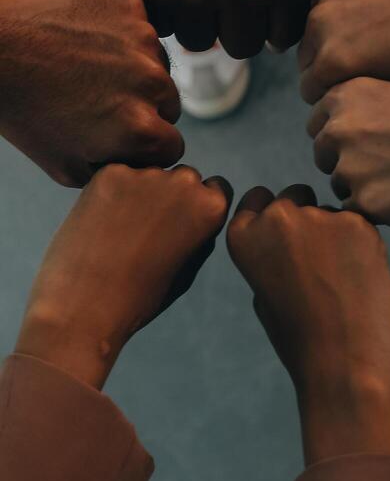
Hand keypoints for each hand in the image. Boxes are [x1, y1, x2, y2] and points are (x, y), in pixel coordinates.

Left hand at [0, 0, 182, 185]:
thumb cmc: (25, 113)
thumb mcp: (69, 169)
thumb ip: (120, 170)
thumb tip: (149, 164)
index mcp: (140, 130)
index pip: (171, 146)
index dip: (144, 146)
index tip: (115, 134)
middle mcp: (152, 83)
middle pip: (169, 103)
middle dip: (143, 106)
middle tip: (97, 99)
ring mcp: (143, 39)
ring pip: (158, 63)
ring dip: (135, 69)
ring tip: (88, 69)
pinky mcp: (130, 5)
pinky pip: (141, 25)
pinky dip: (122, 33)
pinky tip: (88, 40)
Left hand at [16, 164, 231, 387]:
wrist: (84, 307)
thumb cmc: (140, 297)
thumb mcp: (188, 269)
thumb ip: (200, 232)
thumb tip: (200, 206)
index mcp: (210, 208)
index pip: (216, 188)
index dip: (198, 206)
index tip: (178, 225)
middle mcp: (184, 183)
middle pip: (183, 177)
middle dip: (170, 195)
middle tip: (146, 229)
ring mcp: (146, 174)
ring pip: (148, 173)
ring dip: (140, 191)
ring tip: (119, 230)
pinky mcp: (110, 173)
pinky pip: (117, 175)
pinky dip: (111, 192)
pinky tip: (100, 222)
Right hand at [227, 185, 389, 463]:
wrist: (346, 367)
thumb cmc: (301, 342)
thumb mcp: (264, 297)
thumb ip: (268, 258)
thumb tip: (286, 236)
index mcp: (243, 237)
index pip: (256, 199)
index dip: (273, 217)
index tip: (286, 239)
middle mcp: (277, 217)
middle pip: (294, 196)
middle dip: (306, 218)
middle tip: (320, 260)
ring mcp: (319, 216)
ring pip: (330, 210)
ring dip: (337, 232)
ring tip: (345, 278)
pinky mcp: (359, 223)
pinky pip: (360, 223)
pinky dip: (364, 243)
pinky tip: (364, 277)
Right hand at [298, 0, 389, 103]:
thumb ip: (355, 88)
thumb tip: (336, 89)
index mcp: (333, 63)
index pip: (309, 90)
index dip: (331, 93)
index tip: (353, 88)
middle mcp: (320, 26)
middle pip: (305, 58)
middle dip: (325, 63)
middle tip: (360, 62)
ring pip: (313, 25)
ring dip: (330, 32)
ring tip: (368, 33)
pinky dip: (344, 2)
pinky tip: (377, 3)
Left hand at [308, 78, 389, 223]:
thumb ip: (353, 112)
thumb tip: (325, 136)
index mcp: (344, 94)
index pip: (319, 124)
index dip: (344, 137)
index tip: (372, 141)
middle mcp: (338, 126)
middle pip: (323, 155)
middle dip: (349, 162)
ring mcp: (348, 165)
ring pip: (339, 185)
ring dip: (363, 187)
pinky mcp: (364, 201)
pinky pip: (356, 211)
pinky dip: (378, 210)